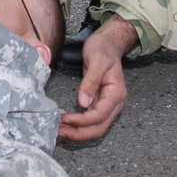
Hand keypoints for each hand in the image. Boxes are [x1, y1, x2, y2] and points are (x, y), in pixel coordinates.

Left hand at [57, 14, 137, 141]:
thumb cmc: (103, 49)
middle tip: (60, 132)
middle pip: (99, 128)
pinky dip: (80, 126)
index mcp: (116, 93)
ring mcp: (108, 105)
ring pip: (96, 128)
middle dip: (79, 133)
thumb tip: (84, 103)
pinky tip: (67, 125)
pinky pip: (92, 121)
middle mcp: (115, 103)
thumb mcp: (96, 60)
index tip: (65, 119)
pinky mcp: (100, 103)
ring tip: (61, 131)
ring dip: (79, 133)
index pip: (99, 115)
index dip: (82, 121)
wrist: (108, 43)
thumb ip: (90, 82)